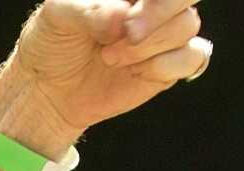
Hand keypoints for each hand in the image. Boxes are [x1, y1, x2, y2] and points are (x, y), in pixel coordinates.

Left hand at [9, 1, 214, 137]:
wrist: (49, 89)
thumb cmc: (54, 41)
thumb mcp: (58, 15)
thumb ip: (89, 10)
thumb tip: (122, 18)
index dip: (158, 0)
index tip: (126, 14)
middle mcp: (154, 3)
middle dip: (158, 15)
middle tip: (126, 34)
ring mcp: (165, 32)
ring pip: (187, 26)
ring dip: (147, 46)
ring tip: (109, 57)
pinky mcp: (170, 65)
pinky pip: (194, 57)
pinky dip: (164, 65)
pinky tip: (134, 71)